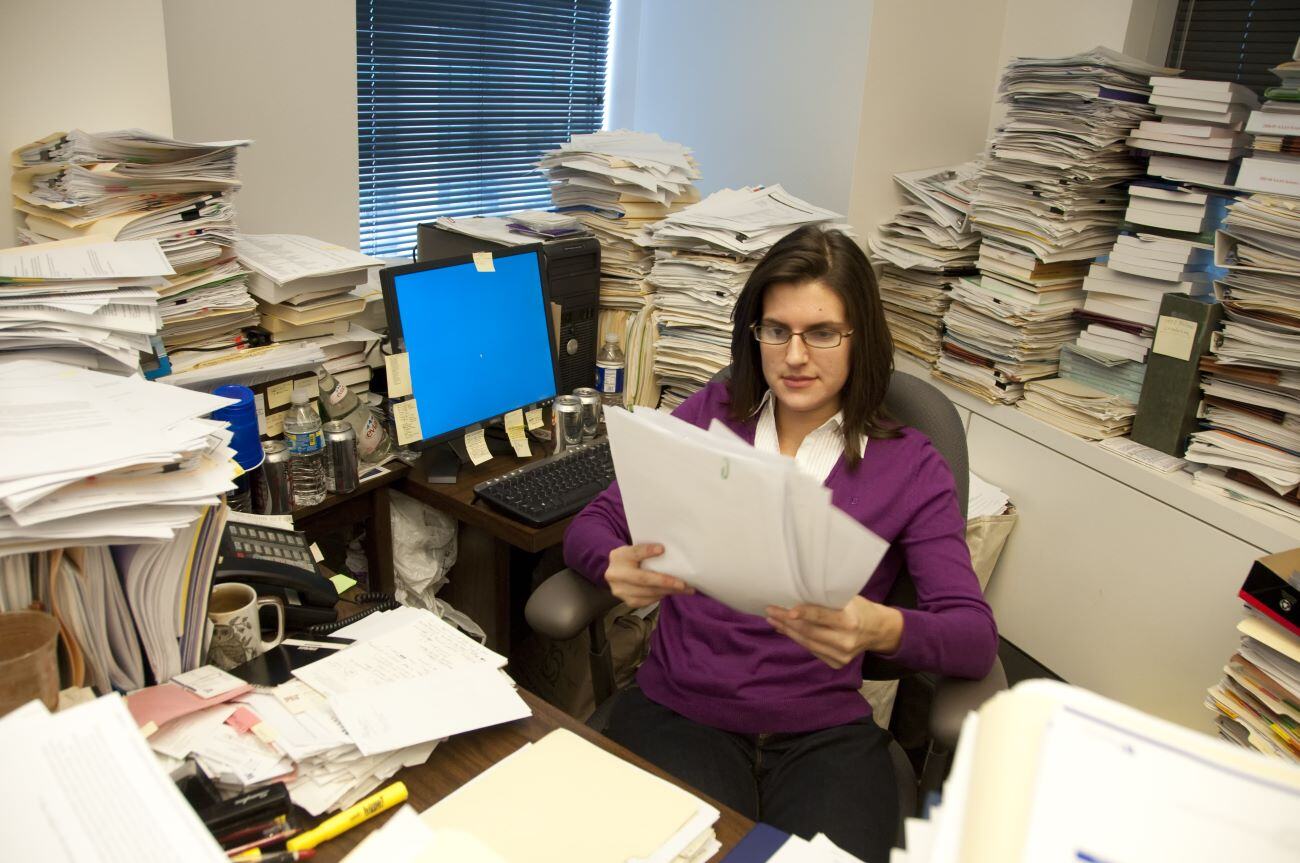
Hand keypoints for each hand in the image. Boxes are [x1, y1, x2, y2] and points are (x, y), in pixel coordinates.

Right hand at [604, 543, 693, 608]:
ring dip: (668, 591)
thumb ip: (647, 551)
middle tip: (682, 583)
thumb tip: (672, 554)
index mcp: (619, 556)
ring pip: (648, 592)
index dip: (647, 551)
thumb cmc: (632, 559)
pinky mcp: (628, 601)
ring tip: (684, 589)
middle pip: (642, 579)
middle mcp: (616, 574)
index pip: (634, 552)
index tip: (662, 549)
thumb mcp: (635, 550)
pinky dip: (661, 596)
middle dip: (664, 581)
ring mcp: (620, 590)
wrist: (616, 573)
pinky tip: (671, 592)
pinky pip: (648, 601)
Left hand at [766, 596, 903, 668]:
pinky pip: (812, 650)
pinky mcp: (836, 663)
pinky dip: (798, 639)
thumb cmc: (859, 608)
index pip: (822, 617)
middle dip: (786, 622)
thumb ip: (826, 601)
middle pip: (810, 632)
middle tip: (770, 611)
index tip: (786, 611)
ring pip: (807, 643)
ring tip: (773, 620)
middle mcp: (846, 641)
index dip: (803, 614)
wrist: (878, 631)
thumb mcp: (848, 599)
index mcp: (850, 621)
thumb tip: (796, 597)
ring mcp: (841, 656)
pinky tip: (786, 630)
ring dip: (788, 631)